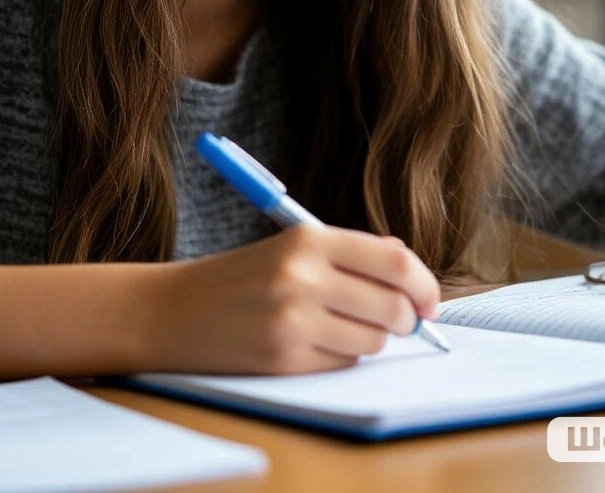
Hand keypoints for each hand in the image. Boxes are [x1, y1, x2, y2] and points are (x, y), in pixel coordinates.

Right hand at [136, 226, 441, 374]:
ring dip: (371, 340)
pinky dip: (342, 357)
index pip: (395, 261)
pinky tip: (315, 343)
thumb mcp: (292, 246)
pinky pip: (343, 364)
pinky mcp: (284, 360)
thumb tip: (408, 264)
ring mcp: (293, 321)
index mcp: (309, 239)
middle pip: (393, 307)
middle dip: (407, 320)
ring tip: (342, 326)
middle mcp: (303, 277)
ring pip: (373, 341)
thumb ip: (352, 252)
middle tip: (401, 321)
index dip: (424, 284)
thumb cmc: (241, 276)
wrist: (174, 311)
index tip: (429, 300)